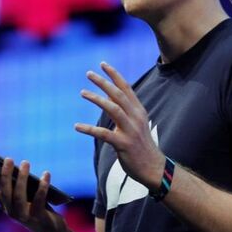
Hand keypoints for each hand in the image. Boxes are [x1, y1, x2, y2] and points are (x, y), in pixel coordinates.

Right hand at [0, 156, 64, 231]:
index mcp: (6, 205)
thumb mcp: (27, 196)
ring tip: (25, 162)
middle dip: (5, 174)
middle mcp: (11, 212)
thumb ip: (20, 184)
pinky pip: (39, 199)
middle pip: (5, 191)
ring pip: (19, 195)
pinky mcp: (38, 218)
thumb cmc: (39, 209)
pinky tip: (46, 174)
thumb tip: (17, 166)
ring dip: (22, 178)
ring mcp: (24, 216)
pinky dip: (42, 186)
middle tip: (8, 158)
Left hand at [74, 61, 164, 189]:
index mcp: (139, 111)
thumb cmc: (141, 146)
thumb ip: (123, 111)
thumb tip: (107, 99)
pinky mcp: (124, 144)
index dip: (115, 75)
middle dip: (103, 82)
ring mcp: (131, 131)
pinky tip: (77, 126)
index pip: (126, 88)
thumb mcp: (136, 124)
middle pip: (118, 94)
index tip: (103, 64)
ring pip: (113, 109)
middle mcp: (136, 117)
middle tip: (88, 73)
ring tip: (82, 92)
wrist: (154, 168)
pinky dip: (89, 129)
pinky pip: (104, 134)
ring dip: (97, 98)